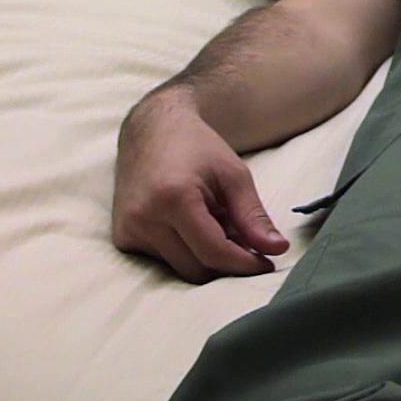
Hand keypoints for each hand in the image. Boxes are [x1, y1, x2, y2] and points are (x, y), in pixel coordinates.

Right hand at [111, 87, 288, 282]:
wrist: (152, 131)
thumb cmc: (197, 148)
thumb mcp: (234, 176)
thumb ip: (253, 216)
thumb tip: (277, 250)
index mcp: (173, 199)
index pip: (214, 252)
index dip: (245, 264)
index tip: (268, 263)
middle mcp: (143, 218)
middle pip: (197, 270)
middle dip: (226, 261)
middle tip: (244, 237)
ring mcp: (128, 230)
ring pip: (181, 269)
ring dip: (206, 256)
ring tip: (214, 221)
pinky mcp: (122, 237)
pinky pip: (163, 262)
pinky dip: (186, 251)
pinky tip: (191, 224)